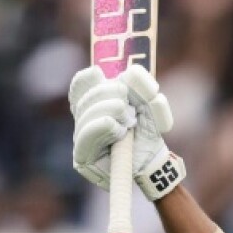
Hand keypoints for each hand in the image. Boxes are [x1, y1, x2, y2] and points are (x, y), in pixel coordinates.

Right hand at [69, 65, 183, 199]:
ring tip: (127, 122)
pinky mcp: (82, 158)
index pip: (79, 87)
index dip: (85, 79)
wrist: (154, 160)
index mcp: (95, 104)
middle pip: (84, 98)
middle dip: (107, 95)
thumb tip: (130, 72)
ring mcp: (80, 139)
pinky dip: (102, 126)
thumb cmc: (147, 130)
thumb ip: (142, 84)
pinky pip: (85, 135)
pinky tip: (117, 129)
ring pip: (84, 115)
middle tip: (127, 106)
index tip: (97, 73)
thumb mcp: (150, 103)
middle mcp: (83, 121)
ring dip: (109, 112)